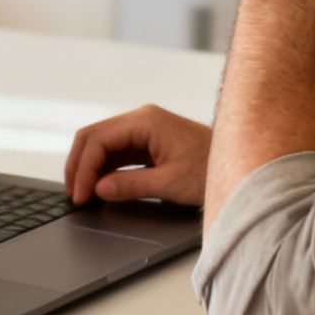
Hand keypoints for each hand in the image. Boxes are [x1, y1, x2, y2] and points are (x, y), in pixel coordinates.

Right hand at [63, 105, 211, 206]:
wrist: (241, 165)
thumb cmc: (212, 170)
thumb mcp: (171, 182)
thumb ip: (131, 185)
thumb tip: (98, 189)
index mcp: (145, 121)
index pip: (98, 139)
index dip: (83, 168)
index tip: (80, 195)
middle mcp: (140, 119)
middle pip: (93, 137)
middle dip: (78, 166)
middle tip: (73, 195)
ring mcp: (143, 129)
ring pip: (101, 144)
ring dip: (88, 168)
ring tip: (82, 195)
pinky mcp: (146, 142)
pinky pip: (115, 152)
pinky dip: (102, 169)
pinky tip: (98, 188)